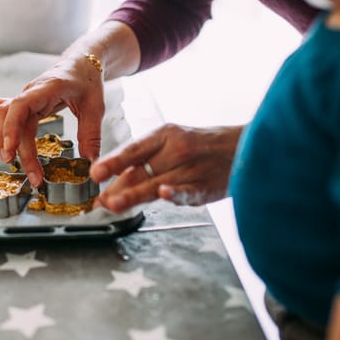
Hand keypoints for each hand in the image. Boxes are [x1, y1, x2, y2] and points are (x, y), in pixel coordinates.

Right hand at [0, 55, 104, 186]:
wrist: (82, 63)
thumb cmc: (88, 81)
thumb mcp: (95, 107)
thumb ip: (91, 135)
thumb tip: (90, 163)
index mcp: (48, 89)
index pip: (21, 105)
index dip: (12, 127)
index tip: (12, 150)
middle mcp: (31, 92)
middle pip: (12, 118)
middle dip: (16, 147)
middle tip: (33, 175)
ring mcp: (25, 97)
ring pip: (3, 115)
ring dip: (2, 138)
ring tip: (10, 162)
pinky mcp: (24, 104)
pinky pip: (0, 109)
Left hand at [90, 124, 243, 212]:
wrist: (244, 147)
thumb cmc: (202, 147)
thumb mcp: (171, 144)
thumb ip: (143, 164)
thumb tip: (110, 185)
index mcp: (165, 135)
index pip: (134, 149)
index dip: (113, 162)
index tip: (95, 173)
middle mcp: (177, 149)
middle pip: (142, 171)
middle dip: (118, 188)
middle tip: (100, 200)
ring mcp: (192, 167)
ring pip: (158, 184)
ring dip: (134, 195)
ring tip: (115, 204)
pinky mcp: (207, 185)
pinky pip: (189, 190)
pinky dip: (176, 192)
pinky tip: (164, 193)